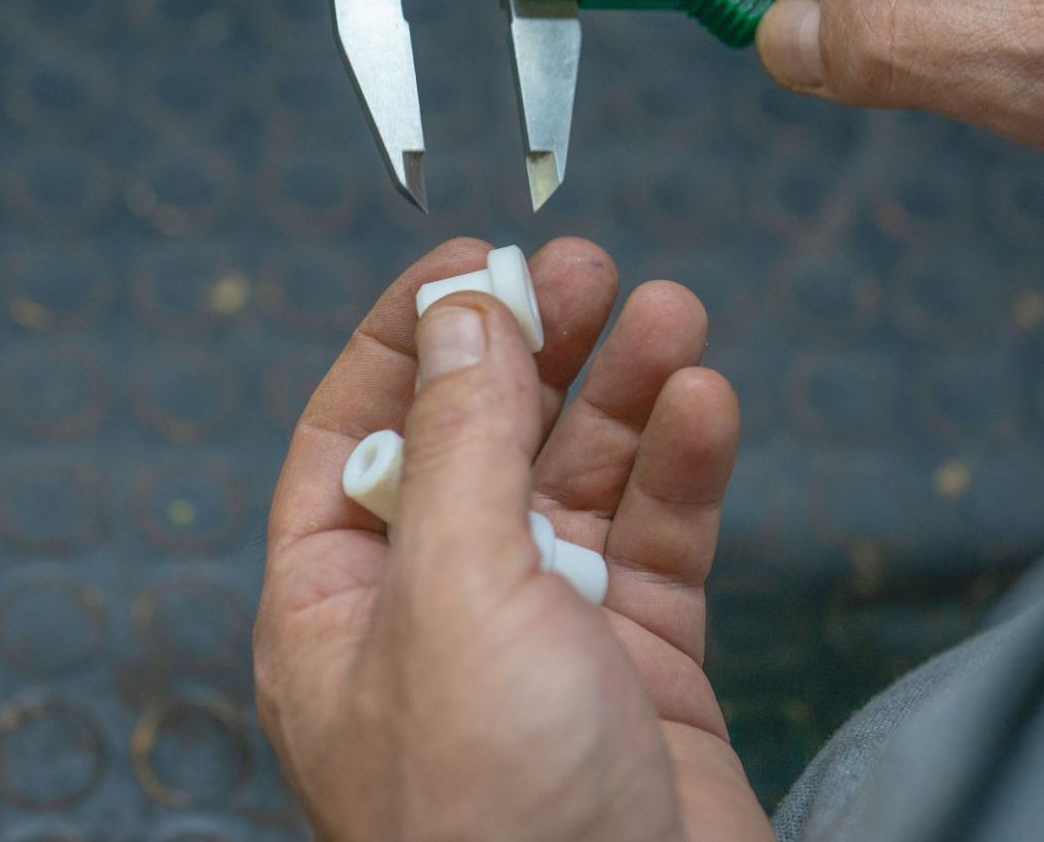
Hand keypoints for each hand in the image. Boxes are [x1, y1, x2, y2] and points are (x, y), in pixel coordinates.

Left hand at [255, 239, 770, 841]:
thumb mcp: (457, 596)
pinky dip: (683, 471)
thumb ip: (463, 441)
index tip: (470, 258)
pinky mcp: (637, 673)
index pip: (356, 433)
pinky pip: (658, 545)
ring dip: (623, 394)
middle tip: (589, 268)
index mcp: (339, 607)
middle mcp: (434, 616)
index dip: (407, 337)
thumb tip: (460, 311)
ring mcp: (540, 642)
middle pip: (479, 440)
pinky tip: (704, 404)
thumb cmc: (495, 822)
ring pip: (579, 484)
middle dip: (534, 349)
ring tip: (671, 313)